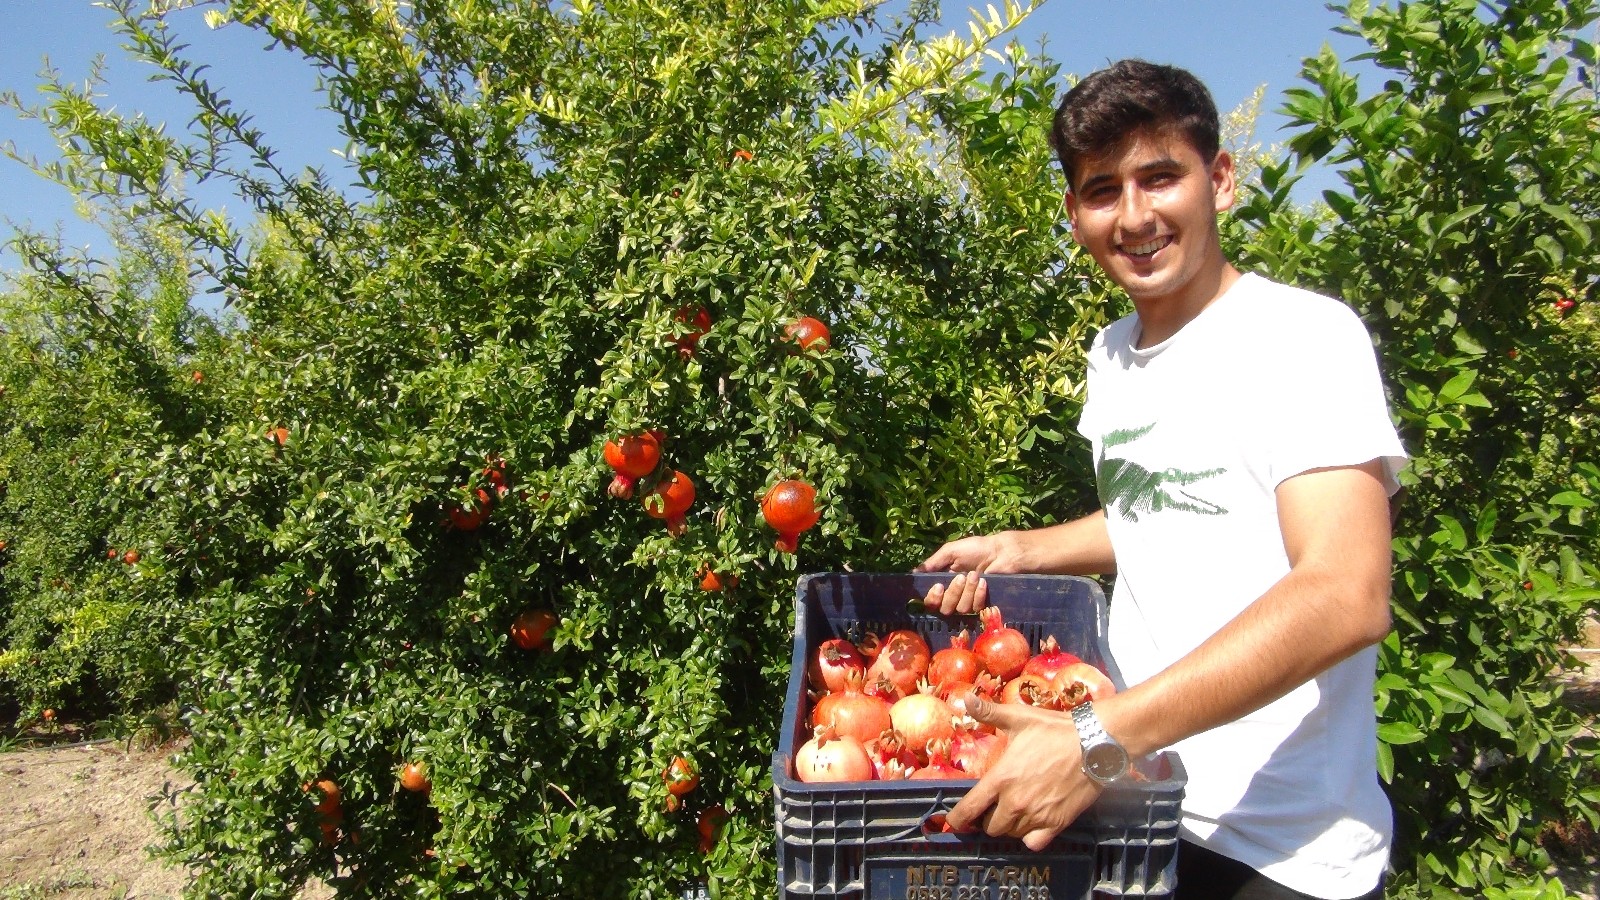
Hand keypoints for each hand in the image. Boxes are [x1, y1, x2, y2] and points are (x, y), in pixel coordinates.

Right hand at [914, 533, 1020, 613]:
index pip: (930, 600)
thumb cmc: (976, 549)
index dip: (932, 597)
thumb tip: (915, 573)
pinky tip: (984, 581)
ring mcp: (967, 601)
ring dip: (968, 591)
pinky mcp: (981, 604)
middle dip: (953, 593)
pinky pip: (975, 608)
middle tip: (961, 577)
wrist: (1001, 552)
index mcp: (942, 582)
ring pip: (960, 609)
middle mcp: (952, 594)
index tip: (939, 586)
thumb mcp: (951, 551)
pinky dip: (978, 594)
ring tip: (975, 575)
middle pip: (943, 608)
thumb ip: (933, 562)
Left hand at [944, 692, 1101, 850]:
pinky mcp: (1056, 823)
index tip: (955, 822)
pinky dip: (1029, 838)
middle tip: (993, 807)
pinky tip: (1031, 824)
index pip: (969, 809)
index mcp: (1001, 778)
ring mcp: (1036, 815)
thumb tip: (965, 698)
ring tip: (1013, 810)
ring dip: (1008, 826)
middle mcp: (1015, 802)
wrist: (1094, 744)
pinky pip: (1033, 843)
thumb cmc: (1055, 730)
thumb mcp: (1019, 717)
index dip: (957, 820)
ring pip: (1011, 834)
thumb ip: (989, 712)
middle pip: (990, 826)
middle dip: (987, 819)